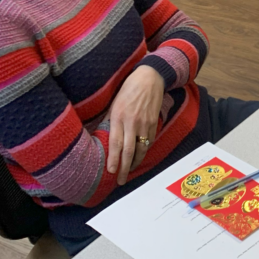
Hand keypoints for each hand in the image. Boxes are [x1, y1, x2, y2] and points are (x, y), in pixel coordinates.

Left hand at [106, 65, 164, 184]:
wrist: (150, 78)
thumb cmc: (128, 89)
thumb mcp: (115, 103)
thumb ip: (111, 120)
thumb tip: (104, 136)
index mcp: (119, 116)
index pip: (115, 143)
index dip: (113, 159)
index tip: (110, 171)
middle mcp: (132, 122)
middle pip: (128, 150)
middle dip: (123, 168)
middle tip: (119, 181)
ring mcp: (145, 123)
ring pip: (141, 149)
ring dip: (134, 163)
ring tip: (128, 172)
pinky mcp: (154, 122)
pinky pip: (149, 141)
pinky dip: (144, 151)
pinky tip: (139, 157)